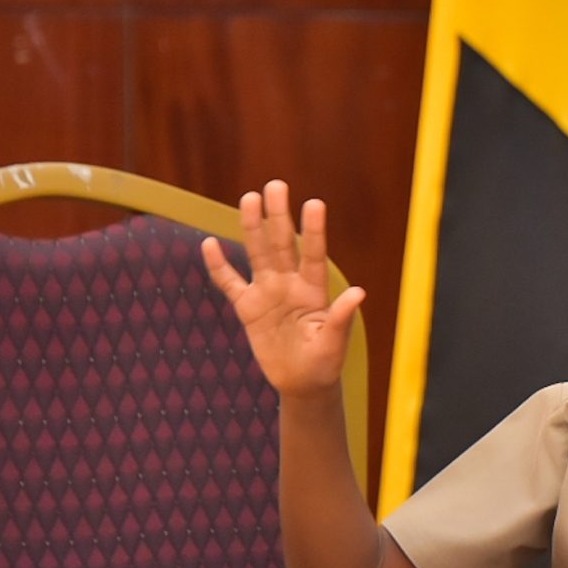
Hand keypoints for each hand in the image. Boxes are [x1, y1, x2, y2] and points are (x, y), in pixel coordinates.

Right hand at [201, 180, 362, 397]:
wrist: (303, 382)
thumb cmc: (325, 363)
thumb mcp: (334, 343)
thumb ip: (342, 318)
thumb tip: (359, 293)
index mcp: (314, 291)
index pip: (314, 255)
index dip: (314, 231)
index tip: (315, 203)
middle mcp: (290, 285)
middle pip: (282, 245)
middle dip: (279, 216)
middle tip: (276, 185)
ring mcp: (268, 293)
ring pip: (257, 254)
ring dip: (253, 227)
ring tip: (249, 198)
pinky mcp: (248, 309)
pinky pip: (230, 283)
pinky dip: (219, 266)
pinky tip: (208, 244)